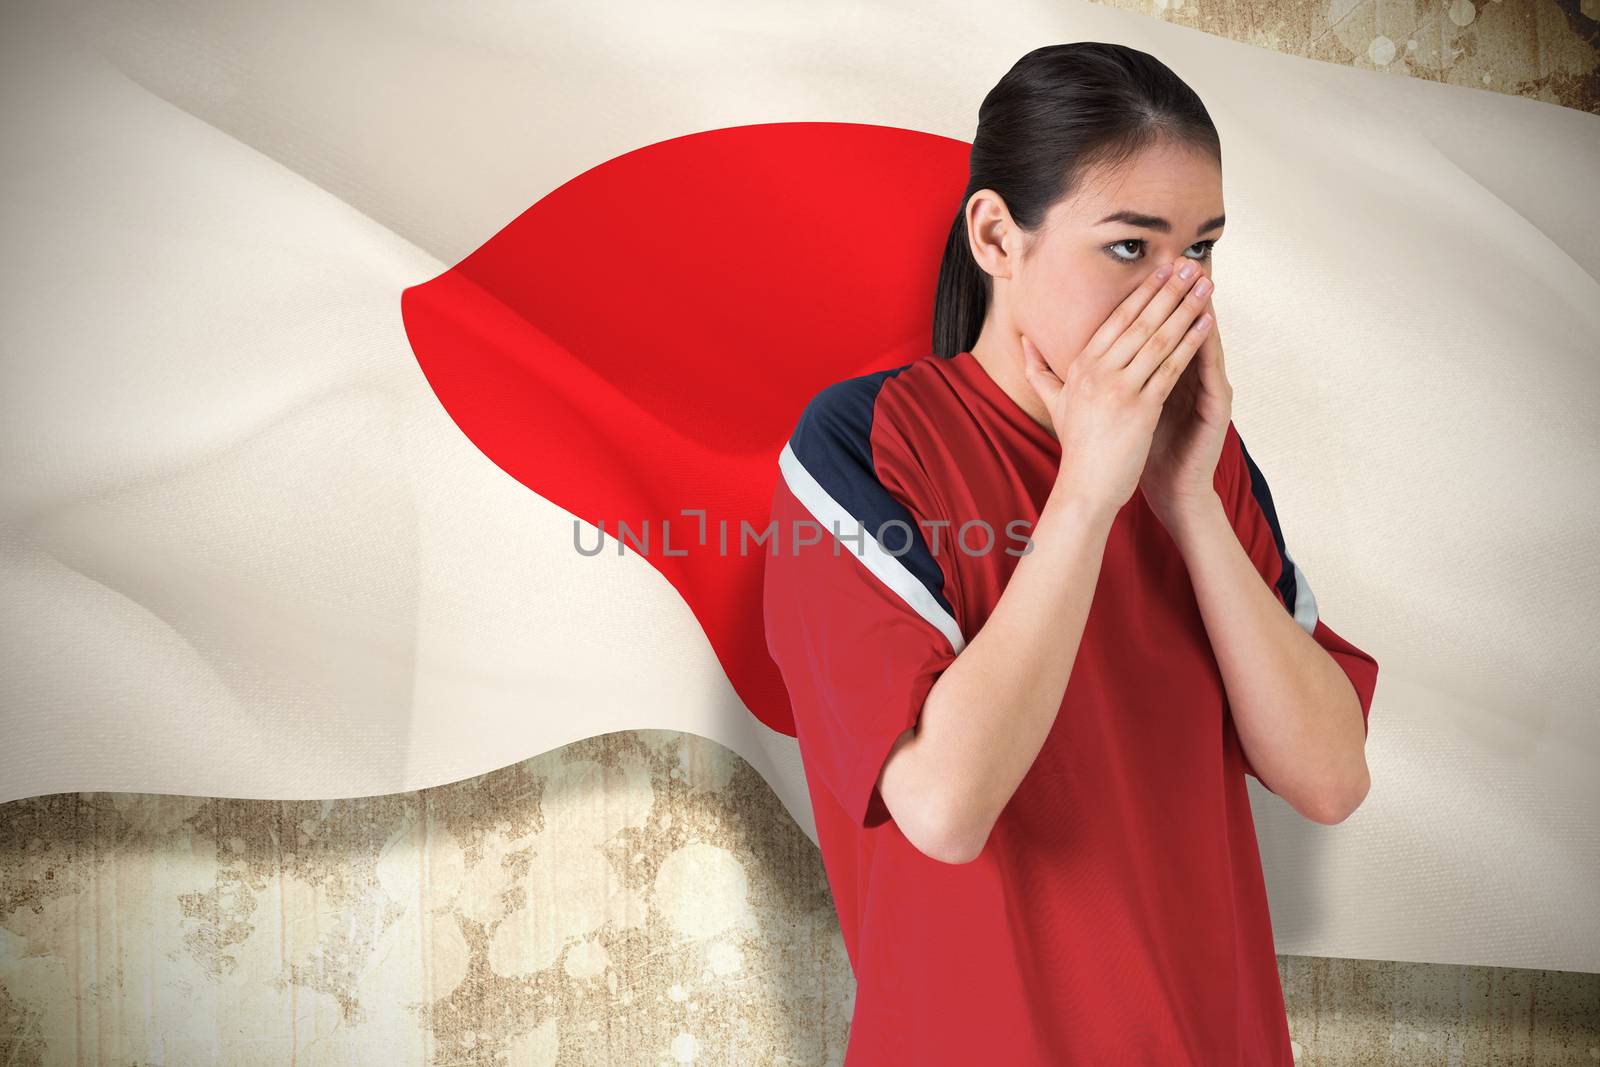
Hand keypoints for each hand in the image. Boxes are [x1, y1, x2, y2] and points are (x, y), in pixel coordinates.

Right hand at [1021, 258, 1214, 518]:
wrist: (1085, 487)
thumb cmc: (1076, 447)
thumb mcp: (1054, 403)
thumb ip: (1038, 369)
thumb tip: (1023, 341)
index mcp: (1080, 367)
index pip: (1116, 319)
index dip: (1142, 291)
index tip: (1162, 268)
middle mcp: (1097, 372)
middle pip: (1139, 321)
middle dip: (1168, 289)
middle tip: (1190, 264)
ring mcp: (1118, 388)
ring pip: (1158, 338)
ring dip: (1185, 307)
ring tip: (1205, 285)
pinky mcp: (1140, 408)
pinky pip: (1170, 367)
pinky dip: (1190, 342)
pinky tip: (1207, 323)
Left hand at [1137, 269, 1230, 528]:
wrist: (1171, 489)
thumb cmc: (1145, 449)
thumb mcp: (1122, 410)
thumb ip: (1111, 380)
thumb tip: (1086, 358)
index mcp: (1161, 375)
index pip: (1158, 332)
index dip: (1153, 303)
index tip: (1147, 270)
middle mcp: (1187, 378)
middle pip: (1182, 330)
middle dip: (1178, 297)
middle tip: (1178, 262)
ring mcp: (1204, 391)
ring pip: (1203, 345)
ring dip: (1201, 315)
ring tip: (1201, 284)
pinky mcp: (1215, 410)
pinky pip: (1212, 375)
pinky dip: (1208, 352)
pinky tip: (1207, 330)